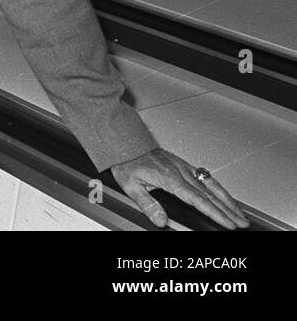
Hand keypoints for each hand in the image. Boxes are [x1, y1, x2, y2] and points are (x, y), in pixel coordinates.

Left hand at [110, 148, 248, 228]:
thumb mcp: (130, 186)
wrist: (125, 143)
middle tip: (242, 223)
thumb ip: (147, 204)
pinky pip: (206, 177)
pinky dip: (219, 188)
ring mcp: (183, 166)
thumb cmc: (127, 163)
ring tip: (240, 213)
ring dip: (228, 200)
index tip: (228, 222)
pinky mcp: (184, 164)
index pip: (197, 199)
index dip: (215, 212)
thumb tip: (161, 220)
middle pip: (209, 194)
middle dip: (228, 210)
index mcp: (169, 178)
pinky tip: (226, 196)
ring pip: (211, 184)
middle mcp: (180, 171)